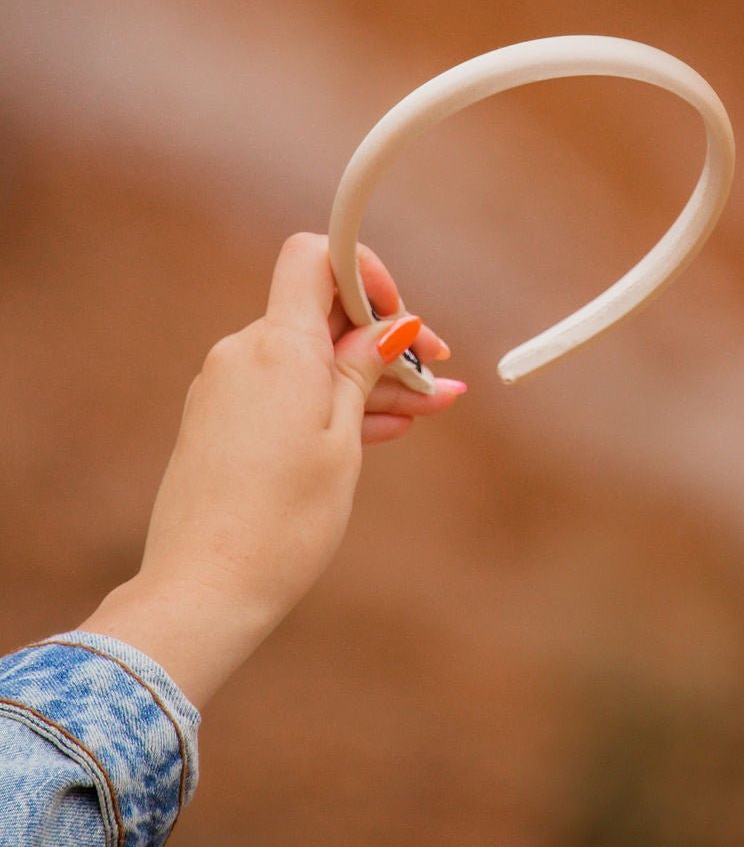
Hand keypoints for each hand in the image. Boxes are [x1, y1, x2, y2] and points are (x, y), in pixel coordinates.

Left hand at [78, 233, 464, 704]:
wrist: (204, 589)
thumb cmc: (282, 519)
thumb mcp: (342, 438)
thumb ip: (363, 370)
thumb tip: (390, 326)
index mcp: (278, 345)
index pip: (314, 257)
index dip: (364, 271)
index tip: (401, 314)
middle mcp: (244, 353)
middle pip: (320, 316)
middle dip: (382, 341)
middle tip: (437, 377)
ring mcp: (226, 387)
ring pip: (307, 360)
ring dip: (364, 379)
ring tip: (424, 410)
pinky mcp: (217, 421)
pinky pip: (282, 391)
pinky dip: (327, 402)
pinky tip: (376, 428)